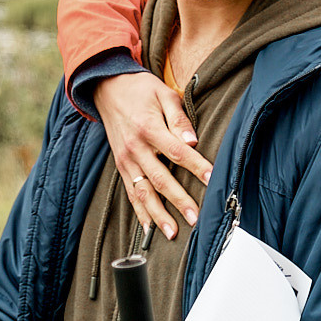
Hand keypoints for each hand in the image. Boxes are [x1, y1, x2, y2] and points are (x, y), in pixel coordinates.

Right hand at [97, 72, 210, 240]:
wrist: (108, 88)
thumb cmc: (141, 90)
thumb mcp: (164, 94)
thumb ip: (179, 118)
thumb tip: (192, 140)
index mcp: (148, 128)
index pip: (177, 152)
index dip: (196, 166)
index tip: (212, 179)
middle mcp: (135, 147)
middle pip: (160, 179)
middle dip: (178, 201)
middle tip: (195, 218)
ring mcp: (126, 159)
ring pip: (143, 192)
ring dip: (158, 215)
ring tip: (173, 232)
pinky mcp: (121, 166)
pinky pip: (130, 192)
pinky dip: (140, 212)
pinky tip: (150, 228)